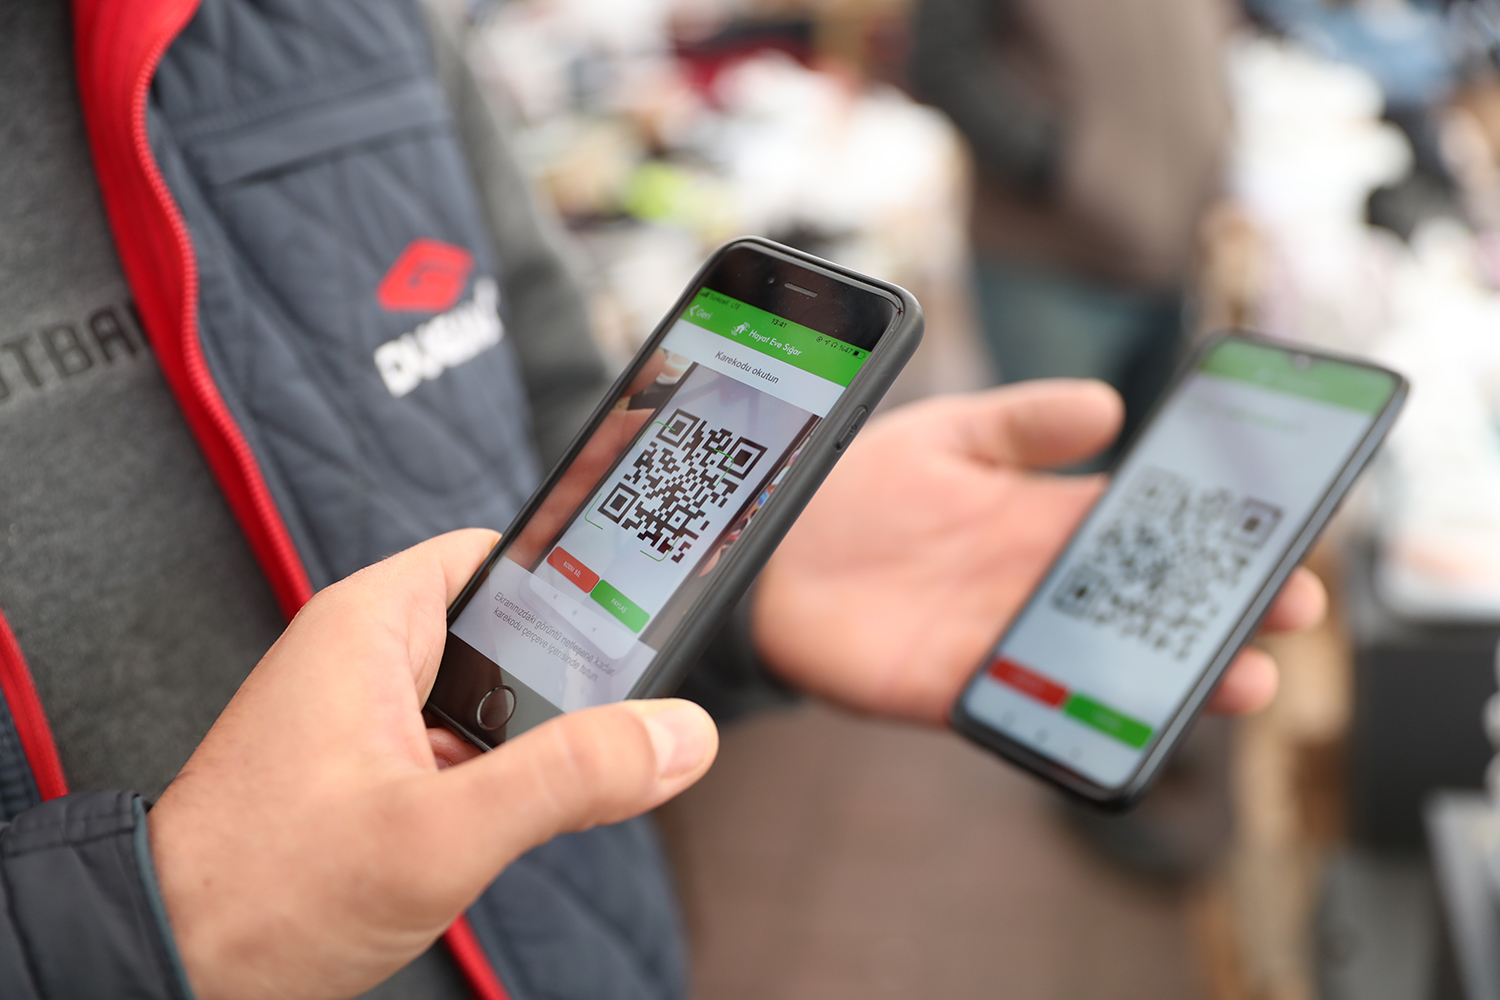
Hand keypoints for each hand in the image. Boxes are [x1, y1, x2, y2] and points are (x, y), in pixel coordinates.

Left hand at [148, 530, 716, 999]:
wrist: (168, 968)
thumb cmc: (263, 893)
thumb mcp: (440, 834)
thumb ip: (569, 779)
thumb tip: (676, 735)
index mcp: (372, 623)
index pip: (501, 554)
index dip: (577, 574)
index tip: (646, 604)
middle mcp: (367, 656)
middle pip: (508, 632)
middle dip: (563, 681)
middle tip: (611, 726)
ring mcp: (366, 716)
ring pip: (489, 701)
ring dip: (529, 743)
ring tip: (552, 787)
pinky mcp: (368, 770)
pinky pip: (459, 750)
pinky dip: (495, 782)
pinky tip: (502, 828)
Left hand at [754, 379, 1325, 725]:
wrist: (765, 543)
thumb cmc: (852, 485)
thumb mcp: (946, 432)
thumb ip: (1022, 422)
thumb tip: (1108, 408)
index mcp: (1039, 520)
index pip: (1143, 528)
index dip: (1207, 532)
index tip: (1276, 531)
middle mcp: (1029, 584)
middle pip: (1139, 603)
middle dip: (1218, 609)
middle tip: (1289, 609)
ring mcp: (995, 639)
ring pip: (1101, 664)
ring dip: (1170, 676)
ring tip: (1240, 678)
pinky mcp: (949, 687)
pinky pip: (1024, 709)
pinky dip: (1073, 717)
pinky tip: (1125, 721)